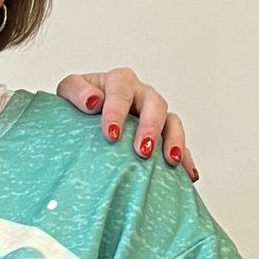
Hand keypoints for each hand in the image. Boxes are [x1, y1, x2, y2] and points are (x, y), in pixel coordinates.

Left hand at [55, 68, 198, 182]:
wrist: (84, 116)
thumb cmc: (78, 104)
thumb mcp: (69, 91)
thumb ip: (76, 91)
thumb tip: (93, 101)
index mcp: (119, 82)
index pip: (121, 92)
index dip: (117, 112)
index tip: (111, 134)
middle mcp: (141, 95)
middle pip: (154, 104)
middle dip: (150, 128)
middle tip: (142, 151)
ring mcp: (155, 114)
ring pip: (172, 122)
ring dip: (174, 140)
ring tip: (171, 161)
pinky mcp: (163, 134)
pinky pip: (179, 144)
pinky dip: (186, 158)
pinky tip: (189, 175)